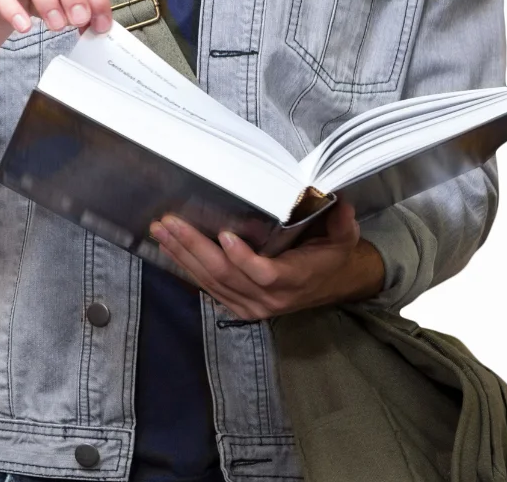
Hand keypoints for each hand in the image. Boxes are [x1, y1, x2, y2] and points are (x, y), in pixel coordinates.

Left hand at [149, 203, 384, 319]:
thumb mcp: (344, 238)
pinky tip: (170, 249)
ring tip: (161, 231)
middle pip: (226, 275)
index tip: (225, 235)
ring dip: (183, 256)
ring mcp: (251, 306)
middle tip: (170, 224)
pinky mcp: (239, 307)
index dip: (243, 258)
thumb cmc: (332, 256)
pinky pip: (209, 289)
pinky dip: (188, 268)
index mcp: (294, 279)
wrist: (330, 285)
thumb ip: (342, 221)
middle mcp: (269, 298)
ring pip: (212, 282)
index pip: (265, 273)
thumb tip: (339, 200)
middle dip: (194, 248)